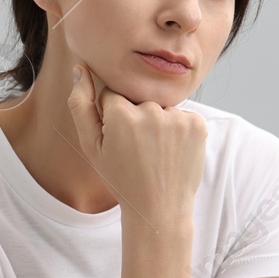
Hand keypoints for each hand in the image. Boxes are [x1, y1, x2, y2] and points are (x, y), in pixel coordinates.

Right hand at [65, 61, 206, 218]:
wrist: (159, 208)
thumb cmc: (122, 179)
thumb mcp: (91, 147)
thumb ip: (81, 105)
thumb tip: (80, 68)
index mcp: (121, 114)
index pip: (112, 95)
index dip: (113, 118)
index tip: (119, 141)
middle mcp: (151, 110)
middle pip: (137, 99)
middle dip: (135, 118)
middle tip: (138, 150)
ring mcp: (177, 117)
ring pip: (160, 106)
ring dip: (158, 123)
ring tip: (156, 153)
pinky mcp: (197, 124)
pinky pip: (181, 115)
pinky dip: (177, 130)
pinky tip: (171, 152)